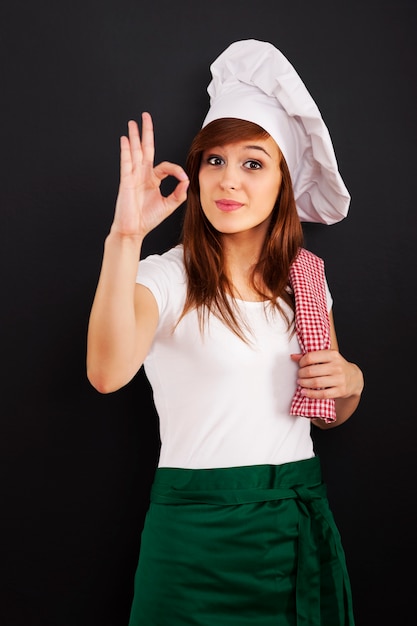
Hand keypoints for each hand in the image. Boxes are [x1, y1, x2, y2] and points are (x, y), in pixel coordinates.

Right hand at [111, 112, 188, 238]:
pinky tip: (125, 139)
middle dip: (146, 133)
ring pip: (135, 152)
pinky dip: (126, 151)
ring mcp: (133, 177)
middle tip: (145, 117)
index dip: (176, 170)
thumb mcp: (169, 206)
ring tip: (133, 123)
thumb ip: (178, 194)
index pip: (165, 166)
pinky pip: (126, 163)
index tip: (183, 178)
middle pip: (145, 149)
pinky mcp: (126, 181)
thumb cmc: (148, 219)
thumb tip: (187, 181)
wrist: (134, 230)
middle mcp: (142, 175)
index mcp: (152, 180)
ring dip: (134, 137)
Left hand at [290, 350, 362, 400]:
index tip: (300, 365)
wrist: (354, 378)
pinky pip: (322, 394)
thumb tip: (293, 357)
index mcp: (333, 355)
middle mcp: (337, 366)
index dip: (301, 362)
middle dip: (301, 374)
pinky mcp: (341, 391)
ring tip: (301, 383)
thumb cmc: (337, 366)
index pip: (311, 357)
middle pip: (311, 371)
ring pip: (316, 383)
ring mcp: (340, 379)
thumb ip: (311, 356)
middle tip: (299, 375)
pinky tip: (305, 392)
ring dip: (304, 384)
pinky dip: (310, 394)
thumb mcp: (327, 358)